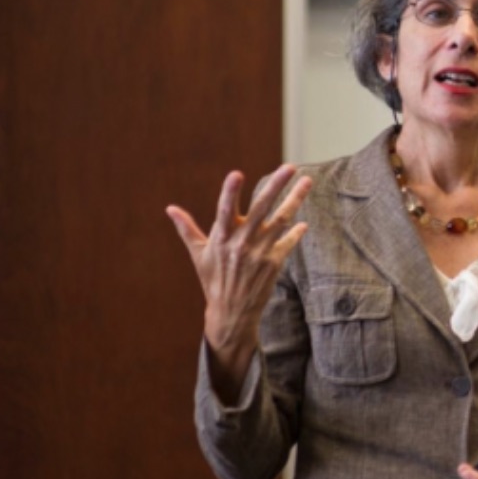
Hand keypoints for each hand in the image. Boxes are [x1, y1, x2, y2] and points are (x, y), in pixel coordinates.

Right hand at [167, 164, 311, 398]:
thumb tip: (170, 209)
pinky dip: (296, 232)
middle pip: (261, 208)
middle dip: (276, 186)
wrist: (231, 312)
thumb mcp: (198, 254)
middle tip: (290, 167)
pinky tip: (304, 223)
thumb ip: (187, 229)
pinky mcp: (274, 263)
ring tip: (308, 181)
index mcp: (221, 237)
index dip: (230, 192)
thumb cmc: (212, 279)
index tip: (236, 173)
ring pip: (281, 220)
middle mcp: (241, 242)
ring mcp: (259, 252)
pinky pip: (288, 242)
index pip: (224, 210)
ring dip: (295, 200)